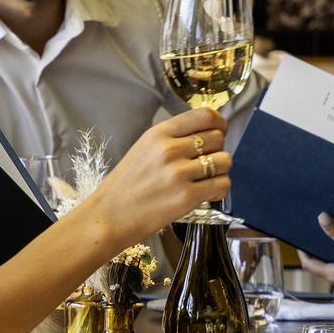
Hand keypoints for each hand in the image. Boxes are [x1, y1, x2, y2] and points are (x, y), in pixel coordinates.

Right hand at [87, 110, 227, 245]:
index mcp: (158, 133)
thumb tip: (206, 133)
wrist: (109, 217)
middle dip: (217, 149)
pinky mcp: (187, 197)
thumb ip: (172, 138)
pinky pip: (222, 184)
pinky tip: (207, 193)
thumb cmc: (125, 184)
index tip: (219, 131)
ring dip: (220, 170)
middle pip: (217, 138)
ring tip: (206, 179)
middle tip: (206, 162)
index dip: (218, 123)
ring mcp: (179, 174)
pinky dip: (220, 189)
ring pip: (224, 161)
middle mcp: (169, 150)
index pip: (203, 115)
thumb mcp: (143, 149)